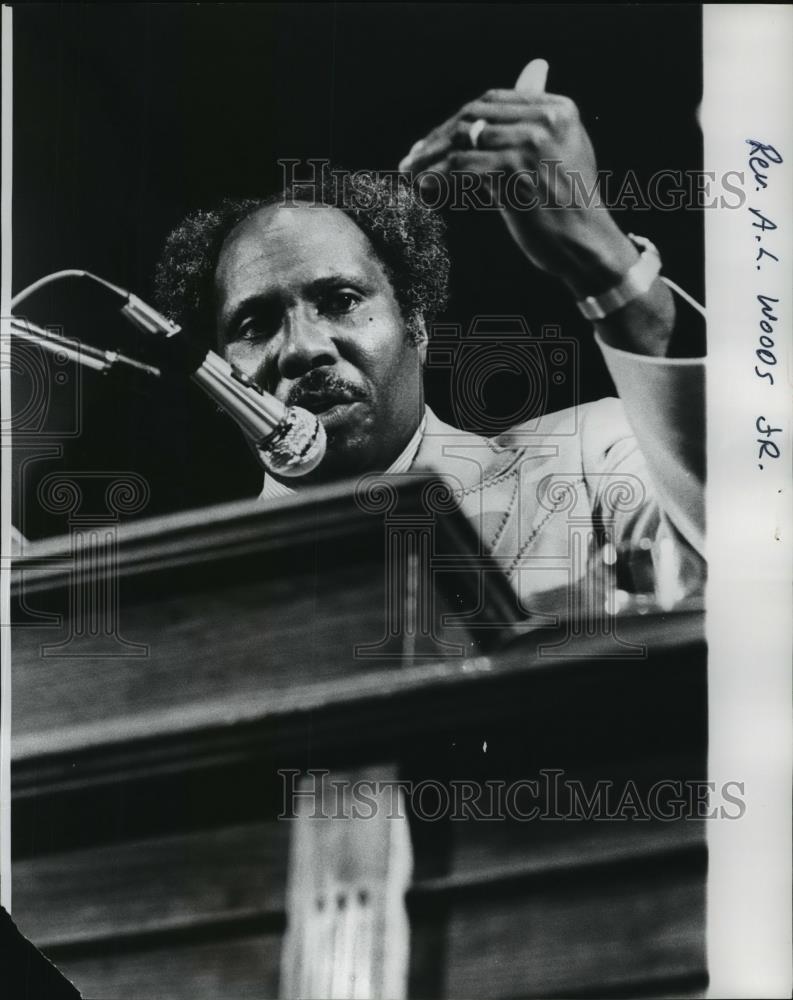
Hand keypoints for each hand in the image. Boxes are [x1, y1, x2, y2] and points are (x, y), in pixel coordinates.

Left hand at [398, 59, 638, 297]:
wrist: (588, 244)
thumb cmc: (571, 205)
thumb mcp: (563, 148)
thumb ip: (539, 117)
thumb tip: (535, 66)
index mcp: (557, 109)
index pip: (492, 102)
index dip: (457, 120)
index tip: (434, 140)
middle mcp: (545, 120)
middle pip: (473, 118)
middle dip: (437, 138)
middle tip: (413, 158)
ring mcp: (530, 145)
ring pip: (462, 141)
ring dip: (430, 159)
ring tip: (412, 175)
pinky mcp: (513, 172)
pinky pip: (461, 168)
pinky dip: (438, 178)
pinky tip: (424, 189)